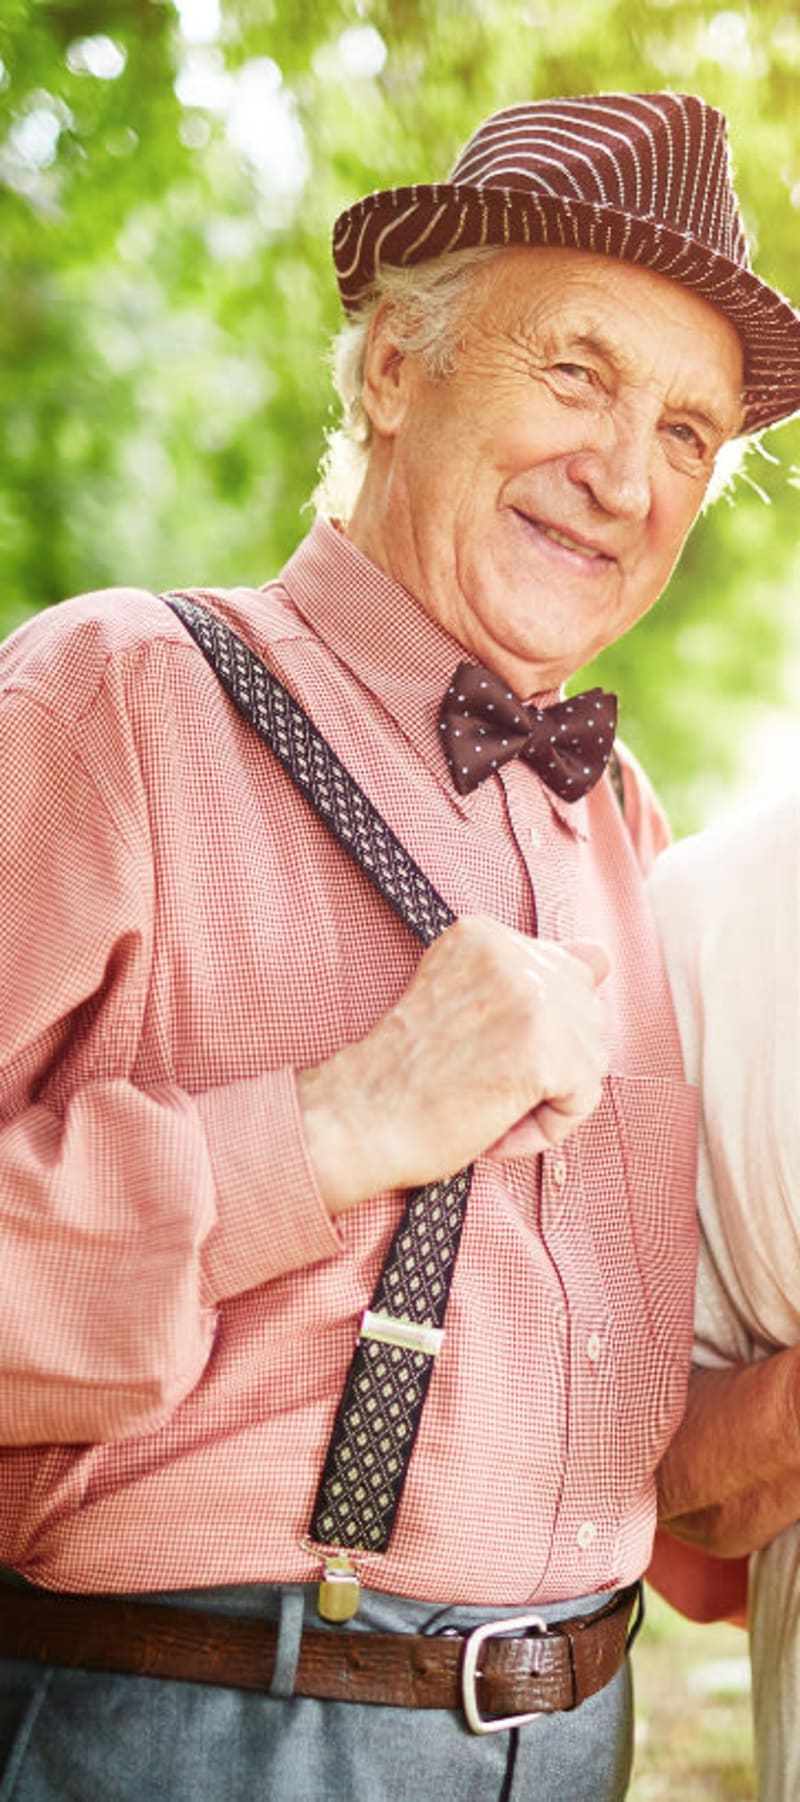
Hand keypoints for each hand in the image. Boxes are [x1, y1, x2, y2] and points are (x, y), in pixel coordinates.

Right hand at [297, 915, 609, 1214]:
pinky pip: (582, 1097)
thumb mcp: (462, 997)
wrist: (356, 1120)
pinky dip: (546, 1126)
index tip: (487, 1047)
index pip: (566, 972)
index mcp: (485, 934)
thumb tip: (601, 955)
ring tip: (487, 1102)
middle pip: (585, 1013)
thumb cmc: (403, 1075)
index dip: (538, 1026)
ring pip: (590, 1057)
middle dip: (551, 1058)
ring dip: (548, 1095)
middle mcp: (511, 953)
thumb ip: (530, 972)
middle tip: (485, 1078)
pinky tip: (496, 1124)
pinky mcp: (541, 1050)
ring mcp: (528, 997)